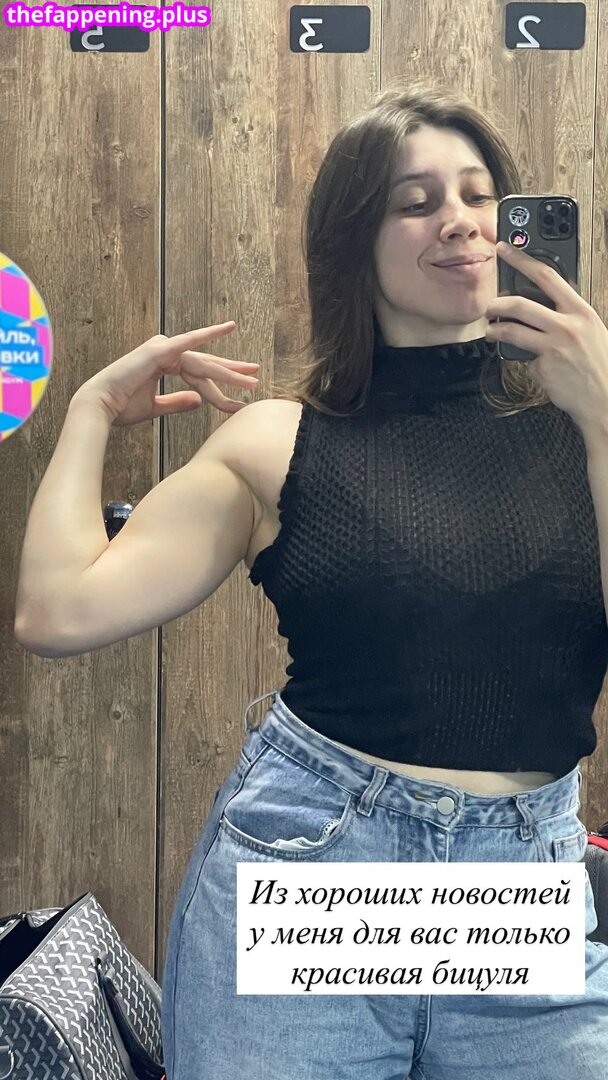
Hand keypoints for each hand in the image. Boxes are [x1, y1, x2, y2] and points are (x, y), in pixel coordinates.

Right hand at [74, 321, 259, 424]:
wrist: (100, 406)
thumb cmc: (122, 407)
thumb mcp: (157, 407)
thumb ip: (178, 402)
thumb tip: (198, 400)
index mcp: (164, 364)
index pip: (199, 373)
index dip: (221, 384)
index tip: (241, 395)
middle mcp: (165, 352)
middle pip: (205, 363)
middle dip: (231, 371)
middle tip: (255, 375)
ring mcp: (162, 348)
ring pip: (203, 361)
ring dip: (228, 371)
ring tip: (251, 378)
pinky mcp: (159, 350)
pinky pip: (188, 342)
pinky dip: (207, 334)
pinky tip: (227, 328)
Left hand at [485, 242, 607, 438]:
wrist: (604, 399)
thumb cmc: (597, 364)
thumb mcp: (590, 330)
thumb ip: (567, 315)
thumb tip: (540, 305)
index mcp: (581, 311)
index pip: (547, 276)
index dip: (522, 260)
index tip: (505, 250)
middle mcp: (567, 325)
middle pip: (521, 304)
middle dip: (497, 303)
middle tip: (489, 305)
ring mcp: (553, 346)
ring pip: (512, 330)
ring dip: (495, 330)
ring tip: (491, 331)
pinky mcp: (543, 366)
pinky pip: (524, 357)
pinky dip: (525, 360)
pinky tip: (535, 365)